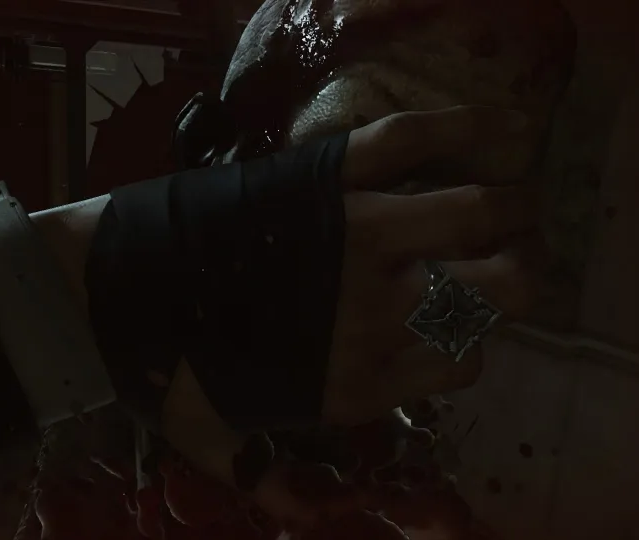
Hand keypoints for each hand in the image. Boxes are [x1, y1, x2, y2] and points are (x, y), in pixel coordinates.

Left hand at [160, 105, 544, 526]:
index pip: (465, 361)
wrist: (117, 291)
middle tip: (510, 255)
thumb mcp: (217, 443)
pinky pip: (408, 141)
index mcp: (360, 378)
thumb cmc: (167, 369)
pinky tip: (490, 129)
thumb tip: (300, 512)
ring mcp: (358, 236)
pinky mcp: (328, 177)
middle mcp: (378, 310)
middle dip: (520, 272)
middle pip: (497, 288)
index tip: (455, 323)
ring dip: (510, 203)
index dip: (472, 342)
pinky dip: (460, 126)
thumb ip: (264, 479)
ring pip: (474, 212)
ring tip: (511, 197)